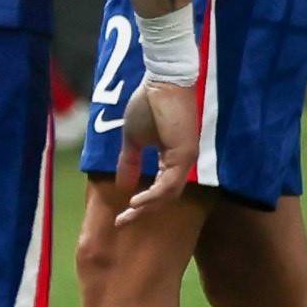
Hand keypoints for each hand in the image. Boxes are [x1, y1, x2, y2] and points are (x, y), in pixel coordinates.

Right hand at [118, 74, 204, 217]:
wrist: (160, 82)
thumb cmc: (148, 105)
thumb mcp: (133, 140)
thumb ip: (130, 163)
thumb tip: (122, 185)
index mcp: (172, 159)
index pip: (160, 189)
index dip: (141, 204)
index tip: (121, 217)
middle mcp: (182, 162)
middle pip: (165, 196)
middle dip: (142, 211)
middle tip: (122, 223)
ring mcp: (186, 159)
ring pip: (168, 194)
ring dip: (147, 206)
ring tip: (128, 214)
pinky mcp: (185, 154)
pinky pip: (170, 183)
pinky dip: (154, 196)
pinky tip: (136, 201)